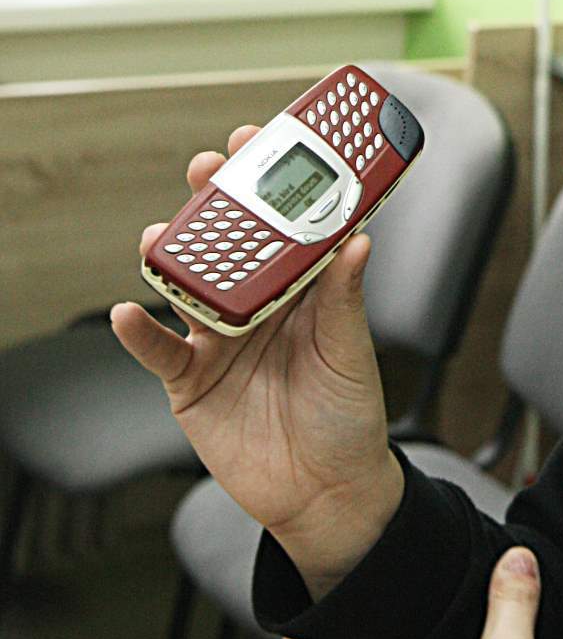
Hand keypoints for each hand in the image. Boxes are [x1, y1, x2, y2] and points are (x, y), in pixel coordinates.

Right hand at [109, 124, 399, 589]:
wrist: (327, 495)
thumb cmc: (349, 419)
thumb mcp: (352, 354)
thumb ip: (345, 300)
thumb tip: (357, 241)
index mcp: (299, 291)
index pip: (279, 224)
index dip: (268, 183)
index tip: (262, 143)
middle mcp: (254, 307)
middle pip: (227, 242)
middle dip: (215, 201)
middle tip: (209, 168)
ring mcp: (217, 340)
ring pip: (185, 285)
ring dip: (172, 254)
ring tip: (166, 232)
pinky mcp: (190, 380)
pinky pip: (159, 351)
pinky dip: (138, 333)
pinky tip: (130, 313)